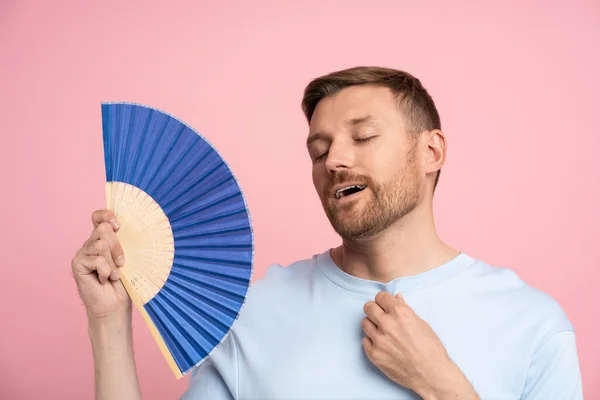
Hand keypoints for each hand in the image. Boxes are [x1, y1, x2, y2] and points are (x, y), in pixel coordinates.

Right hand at [71, 209, 130, 322]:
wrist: (116, 305)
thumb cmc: (125, 281)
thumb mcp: (128, 257)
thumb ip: (123, 241)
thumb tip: (122, 226)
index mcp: (103, 239)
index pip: (98, 216)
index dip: (106, 215)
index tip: (118, 225)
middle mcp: (91, 243)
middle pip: (103, 229)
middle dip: (117, 246)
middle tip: (121, 262)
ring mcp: (83, 253)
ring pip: (101, 244)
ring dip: (112, 262)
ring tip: (113, 274)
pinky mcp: (77, 264)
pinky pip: (97, 259)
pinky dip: (106, 271)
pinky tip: (104, 279)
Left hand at [362, 291, 477, 399]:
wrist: (431, 374)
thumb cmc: (431, 349)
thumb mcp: (421, 323)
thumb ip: (405, 309)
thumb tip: (396, 298)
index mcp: (400, 312)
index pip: (380, 296)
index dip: (383, 301)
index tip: (385, 306)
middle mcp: (387, 324)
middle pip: (368, 307)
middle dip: (374, 310)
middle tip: (381, 317)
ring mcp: (379, 339)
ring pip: (364, 323)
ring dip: (372, 325)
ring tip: (382, 332)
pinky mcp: (374, 354)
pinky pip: (364, 341)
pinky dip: (372, 341)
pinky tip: (382, 345)